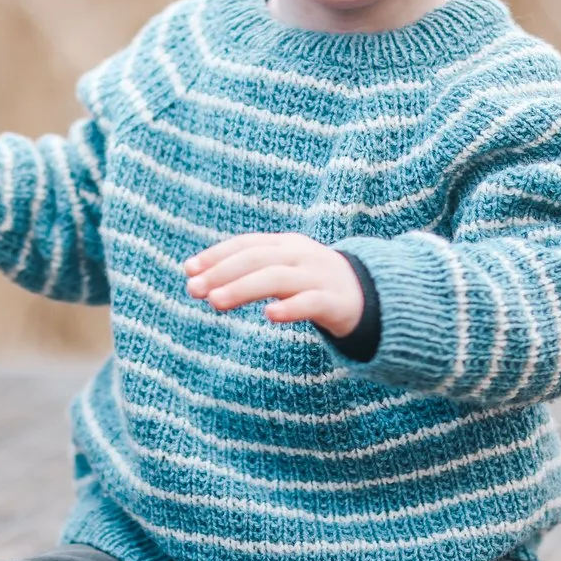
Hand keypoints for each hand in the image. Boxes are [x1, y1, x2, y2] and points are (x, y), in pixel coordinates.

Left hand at [184, 233, 364, 338]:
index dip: (217, 255)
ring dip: (243, 288)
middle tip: (193, 291)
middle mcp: (300, 256)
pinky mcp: (335, 302)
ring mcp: (318, 277)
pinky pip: (310, 303)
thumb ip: (246, 272)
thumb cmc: (313, 284)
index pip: (246, 244)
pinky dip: (289, 308)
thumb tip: (196, 279)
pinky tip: (269, 316)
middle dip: (222, 272)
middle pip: (256, 258)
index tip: (189, 270)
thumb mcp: (281, 270)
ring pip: (276, 278)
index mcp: (286, 245)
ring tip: (215, 303)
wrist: (372, 296)